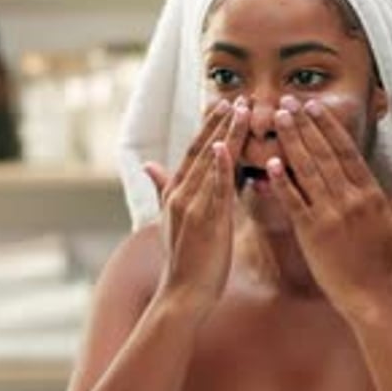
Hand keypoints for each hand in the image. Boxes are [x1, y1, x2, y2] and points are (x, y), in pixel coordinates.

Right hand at [145, 99, 248, 314]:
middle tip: (238, 97)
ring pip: (211, 163)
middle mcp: (181, 195)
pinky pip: (214, 189)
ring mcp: (192, 206)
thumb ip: (162, 189)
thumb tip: (149, 165)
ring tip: (243, 110)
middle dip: (220, 122)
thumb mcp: (168, 220)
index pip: (193, 151)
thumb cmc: (183, 261)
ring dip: (226, 134)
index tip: (223, 104)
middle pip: (202, 150)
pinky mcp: (206, 221)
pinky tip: (226, 145)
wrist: (183, 293)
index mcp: (175, 193)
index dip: (208, 127)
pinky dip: (220, 166)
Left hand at [268, 98, 391, 319]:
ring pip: (307, 170)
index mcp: (371, 194)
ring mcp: (329, 214)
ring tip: (277, 119)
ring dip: (290, 142)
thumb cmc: (391, 267)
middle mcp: (349, 199)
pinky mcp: (311, 232)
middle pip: (323, 153)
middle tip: (287, 101)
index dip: (329, 126)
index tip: (314, 107)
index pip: (347, 151)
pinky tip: (269, 162)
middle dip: (304, 125)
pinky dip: (282, 181)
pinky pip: (294, 201)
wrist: (374, 300)